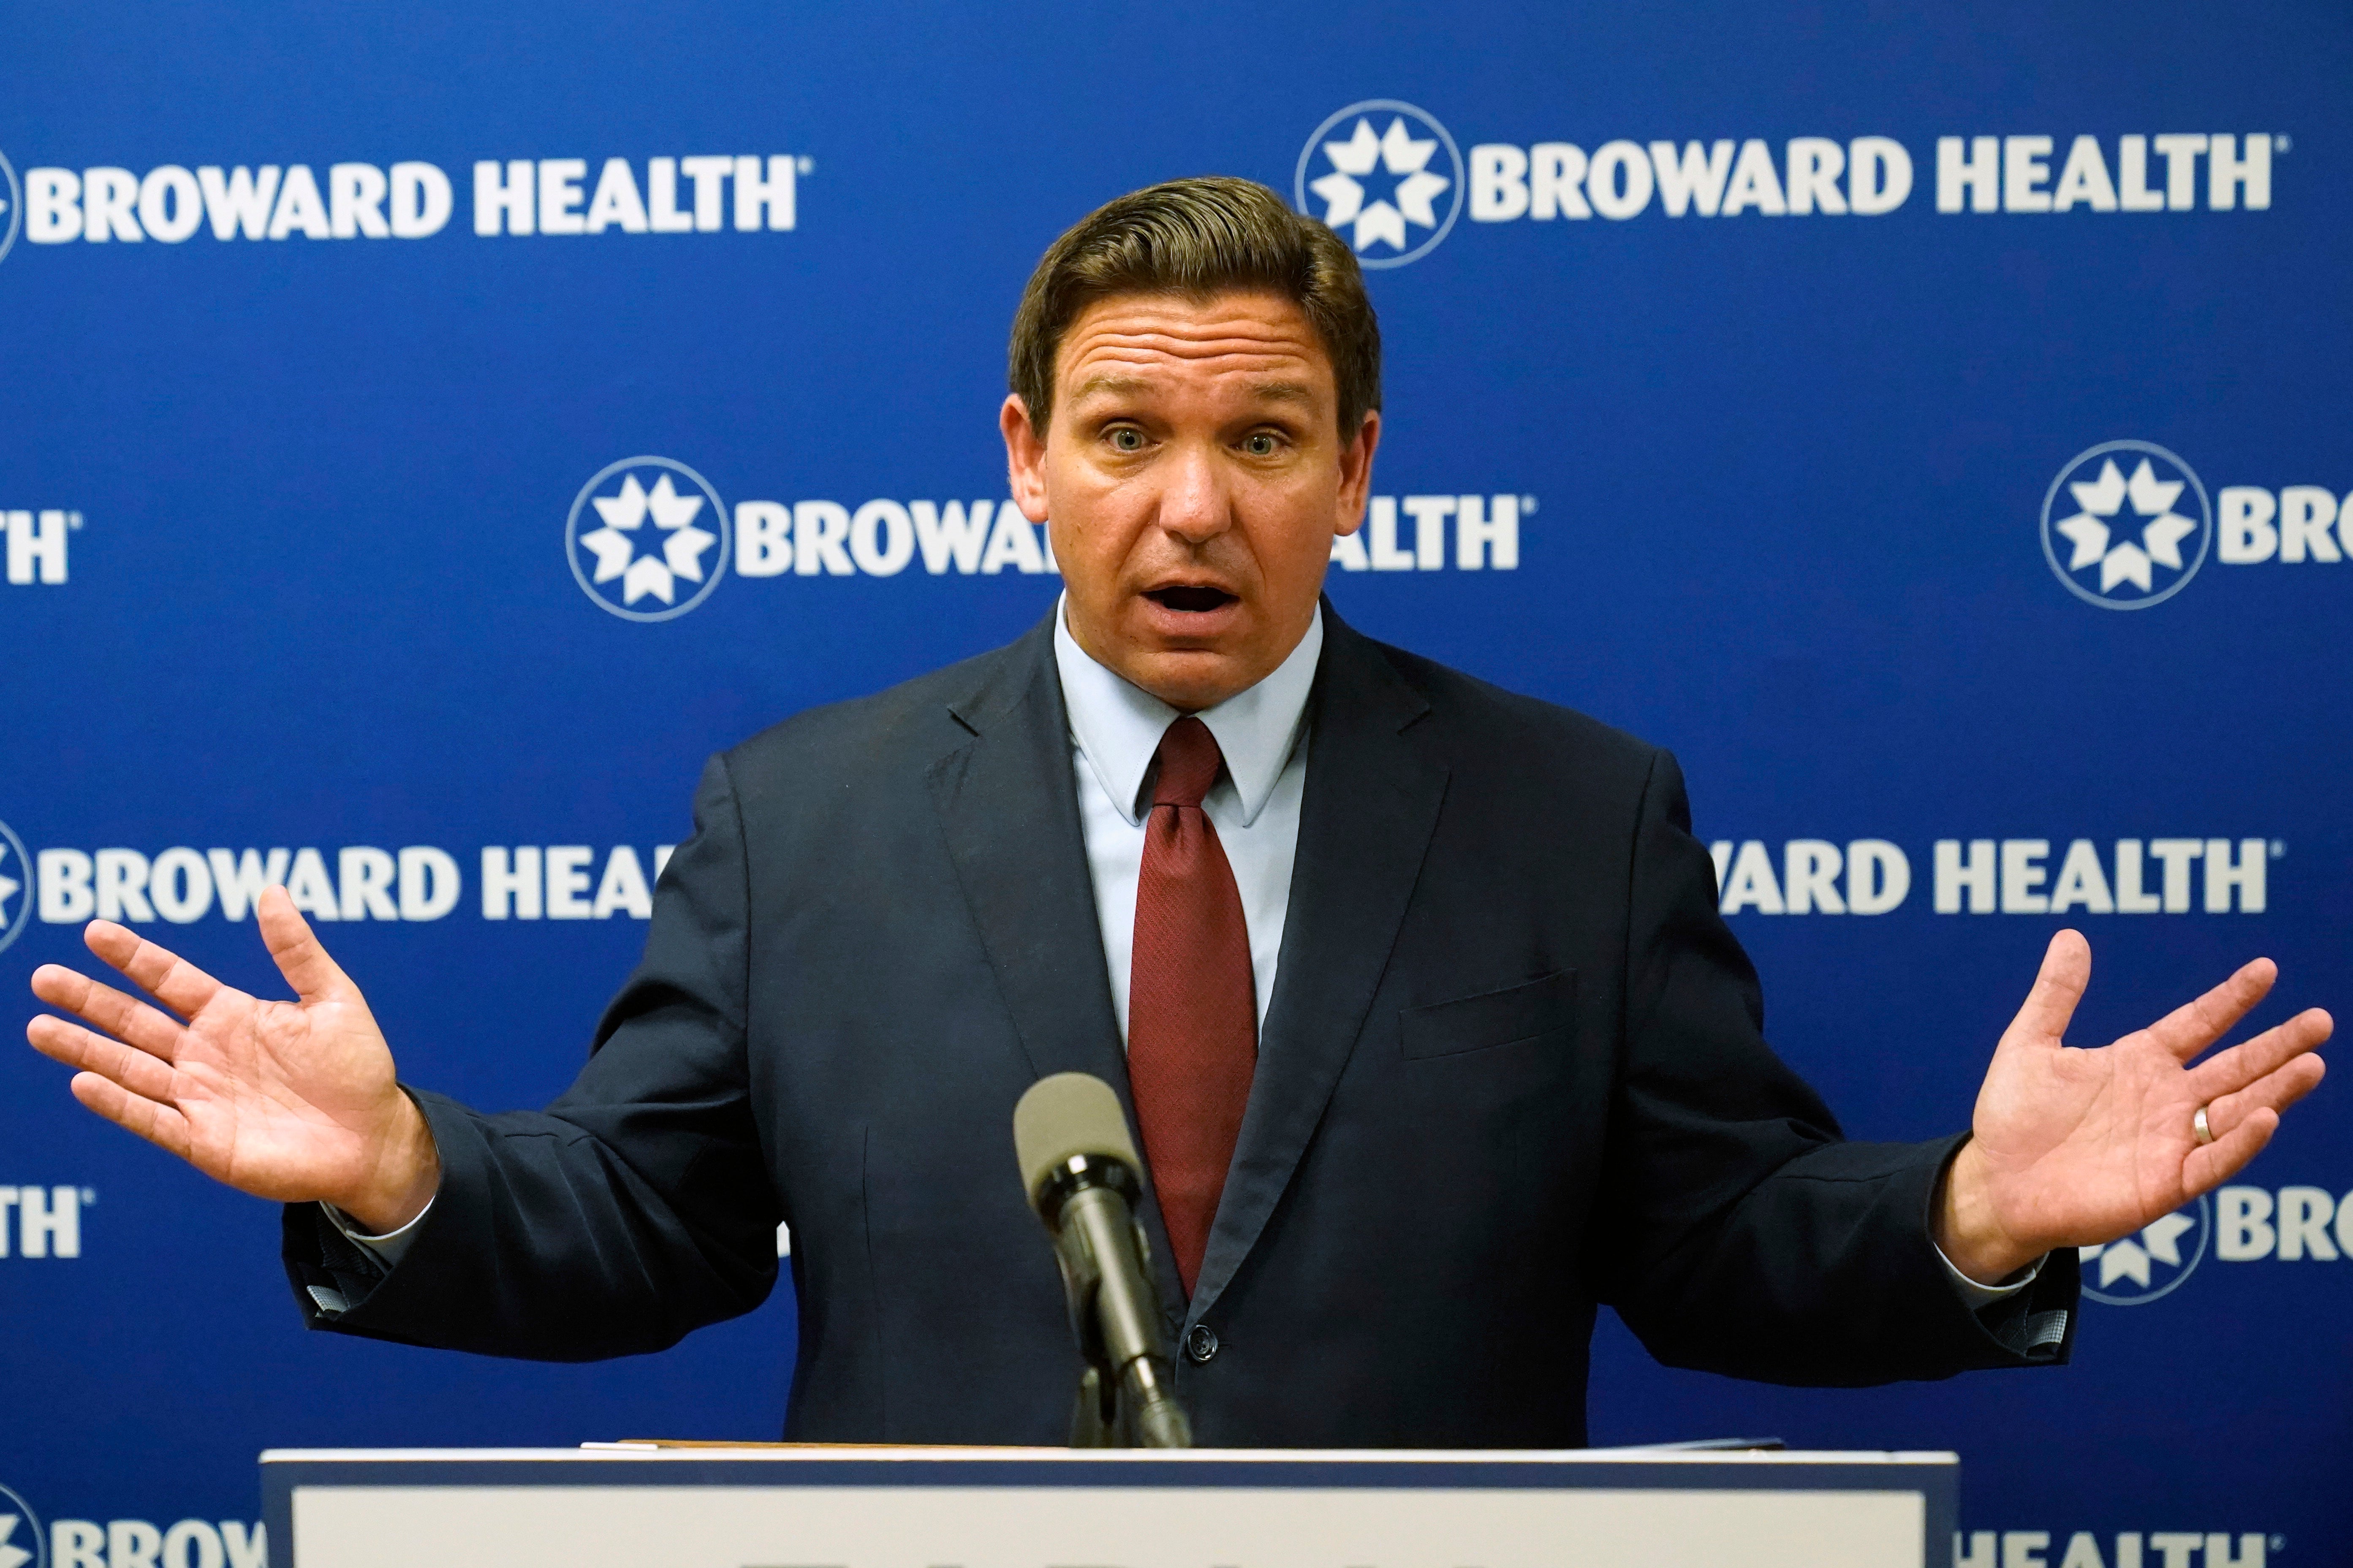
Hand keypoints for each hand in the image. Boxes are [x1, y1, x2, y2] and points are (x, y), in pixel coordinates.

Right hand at [25, 886, 439, 1232]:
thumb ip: (298, 951)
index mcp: (232, 1016)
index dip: (134, 957)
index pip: (170, 979)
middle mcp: (205, 1053)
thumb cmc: (358, 1069)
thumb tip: (272, 890)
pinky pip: (151, 1119)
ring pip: (128, 1067)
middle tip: (42, 977)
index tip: (95, 931)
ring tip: (37, 1026)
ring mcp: (199, 1097)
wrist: (375, 1138)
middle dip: (89, 1000)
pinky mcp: (202, 1141)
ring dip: (84, 1049)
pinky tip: (84, 1082)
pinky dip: (117, 1102)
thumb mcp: (335, 1000)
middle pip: (135, 1021)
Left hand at [1935, 930, 2329, 1283]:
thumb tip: (2070, 935)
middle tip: (2320, 1020)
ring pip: (2237, 1111)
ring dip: (2275, 1091)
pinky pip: (2212, 1161)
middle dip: (2277, 1044)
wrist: (1995, 1181)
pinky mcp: (2165, 1183)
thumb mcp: (2029, 1044)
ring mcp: (2169, 1141)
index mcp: (2138, 1061)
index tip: (2266, 969)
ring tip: (2313, 1064)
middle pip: (2234, 1066)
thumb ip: (2056, 994)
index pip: (2197, 1023)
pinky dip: (2240, 1141)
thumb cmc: (2013, 1116)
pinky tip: (2265, 1117)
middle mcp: (2165, 1099)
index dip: (2231, 998)